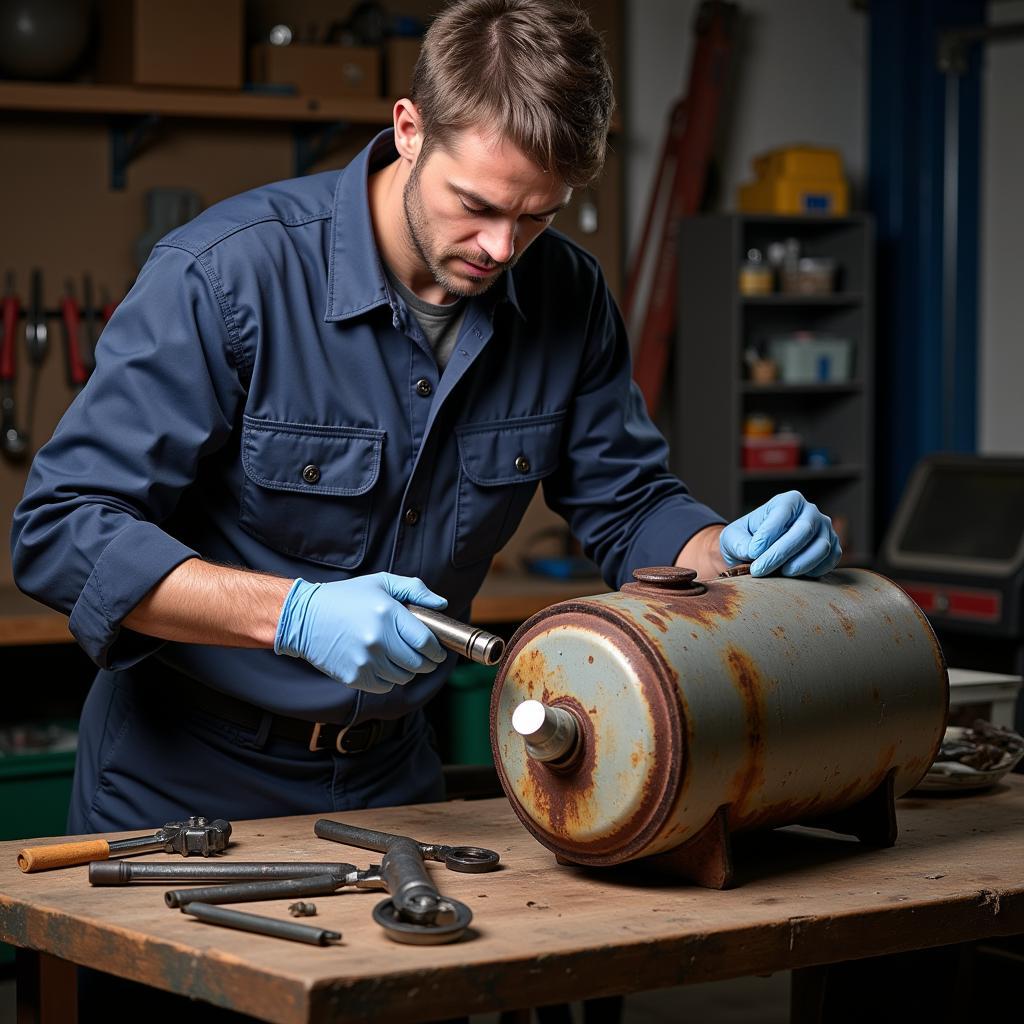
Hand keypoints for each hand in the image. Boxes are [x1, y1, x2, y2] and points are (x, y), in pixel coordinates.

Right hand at [274, 573, 447, 693]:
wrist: (303, 618)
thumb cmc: (345, 598)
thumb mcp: (380, 583)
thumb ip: (414, 589)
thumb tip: (441, 604)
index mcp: (387, 613)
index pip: (425, 642)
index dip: (437, 650)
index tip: (438, 650)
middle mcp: (377, 639)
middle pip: (418, 664)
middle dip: (427, 662)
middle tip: (425, 657)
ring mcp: (365, 661)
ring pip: (403, 677)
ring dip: (407, 670)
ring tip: (399, 657)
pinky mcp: (354, 678)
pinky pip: (385, 686)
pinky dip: (388, 679)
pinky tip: (381, 664)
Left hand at [719, 491, 840, 577]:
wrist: (761, 553)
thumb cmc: (746, 540)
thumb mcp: (734, 537)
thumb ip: (739, 542)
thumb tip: (752, 552)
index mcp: (788, 501)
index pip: (783, 512)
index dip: (768, 533)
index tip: (753, 552)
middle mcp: (810, 511)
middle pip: (803, 531)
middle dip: (780, 553)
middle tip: (759, 570)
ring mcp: (825, 529)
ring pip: (820, 547)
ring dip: (798, 565)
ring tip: (778, 574)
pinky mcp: (833, 547)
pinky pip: (830, 560)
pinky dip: (814, 570)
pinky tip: (794, 576)